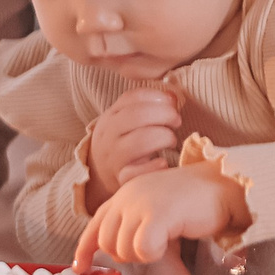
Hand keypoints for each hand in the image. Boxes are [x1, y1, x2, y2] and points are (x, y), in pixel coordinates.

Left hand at [74, 161, 247, 268]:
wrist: (226, 184)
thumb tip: (121, 248)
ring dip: (142, 254)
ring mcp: (141, 204)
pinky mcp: (158, 214)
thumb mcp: (157, 206)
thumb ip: (137, 219)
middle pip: (107, 242)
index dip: (85, 248)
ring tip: (164, 241)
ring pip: (122, 249)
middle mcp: (128, 196)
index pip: (95, 224)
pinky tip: (169, 241)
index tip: (80, 267)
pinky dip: (155, 252)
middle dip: (125, 254)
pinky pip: (143, 249)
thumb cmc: (198, 199)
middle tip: (150, 249)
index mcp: (126, 194)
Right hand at [88, 85, 182, 205]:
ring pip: (140, 140)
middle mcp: (109, 134)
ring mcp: (114, 157)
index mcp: (111, 116)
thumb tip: (173, 96)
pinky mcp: (121, 178)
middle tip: (176, 121)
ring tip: (171, 140)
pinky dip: (154, 166)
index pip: (132, 97)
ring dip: (164, 137)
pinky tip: (163, 163)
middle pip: (137, 115)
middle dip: (165, 114)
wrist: (98, 174)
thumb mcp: (127, 121)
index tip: (172, 102)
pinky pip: (137, 172)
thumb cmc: (122, 141)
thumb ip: (148, 106)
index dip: (157, 96)